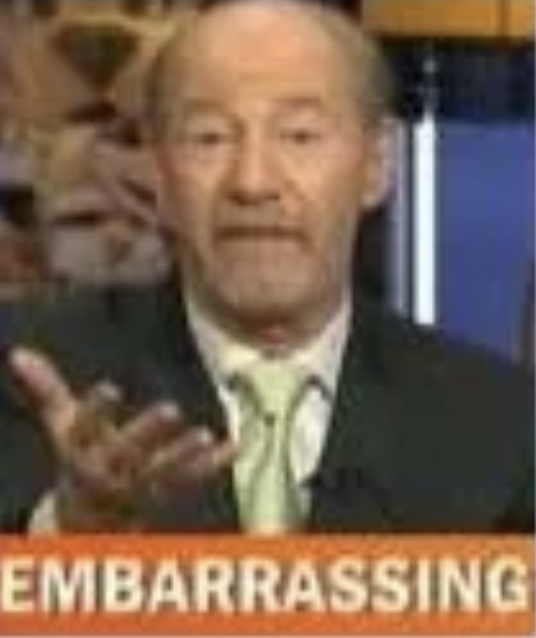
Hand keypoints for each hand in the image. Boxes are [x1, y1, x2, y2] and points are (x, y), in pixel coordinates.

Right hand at [10, 347, 235, 530]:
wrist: (87, 516)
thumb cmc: (77, 455)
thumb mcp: (60, 424)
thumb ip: (46, 389)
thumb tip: (18, 352)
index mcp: (82, 447)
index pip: (87, 426)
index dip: (97, 408)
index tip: (113, 388)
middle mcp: (109, 468)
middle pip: (127, 451)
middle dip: (147, 432)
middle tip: (172, 409)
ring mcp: (138, 484)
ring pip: (161, 471)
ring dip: (184, 453)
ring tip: (204, 434)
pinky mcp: (163, 492)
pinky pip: (189, 480)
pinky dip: (212, 464)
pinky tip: (233, 445)